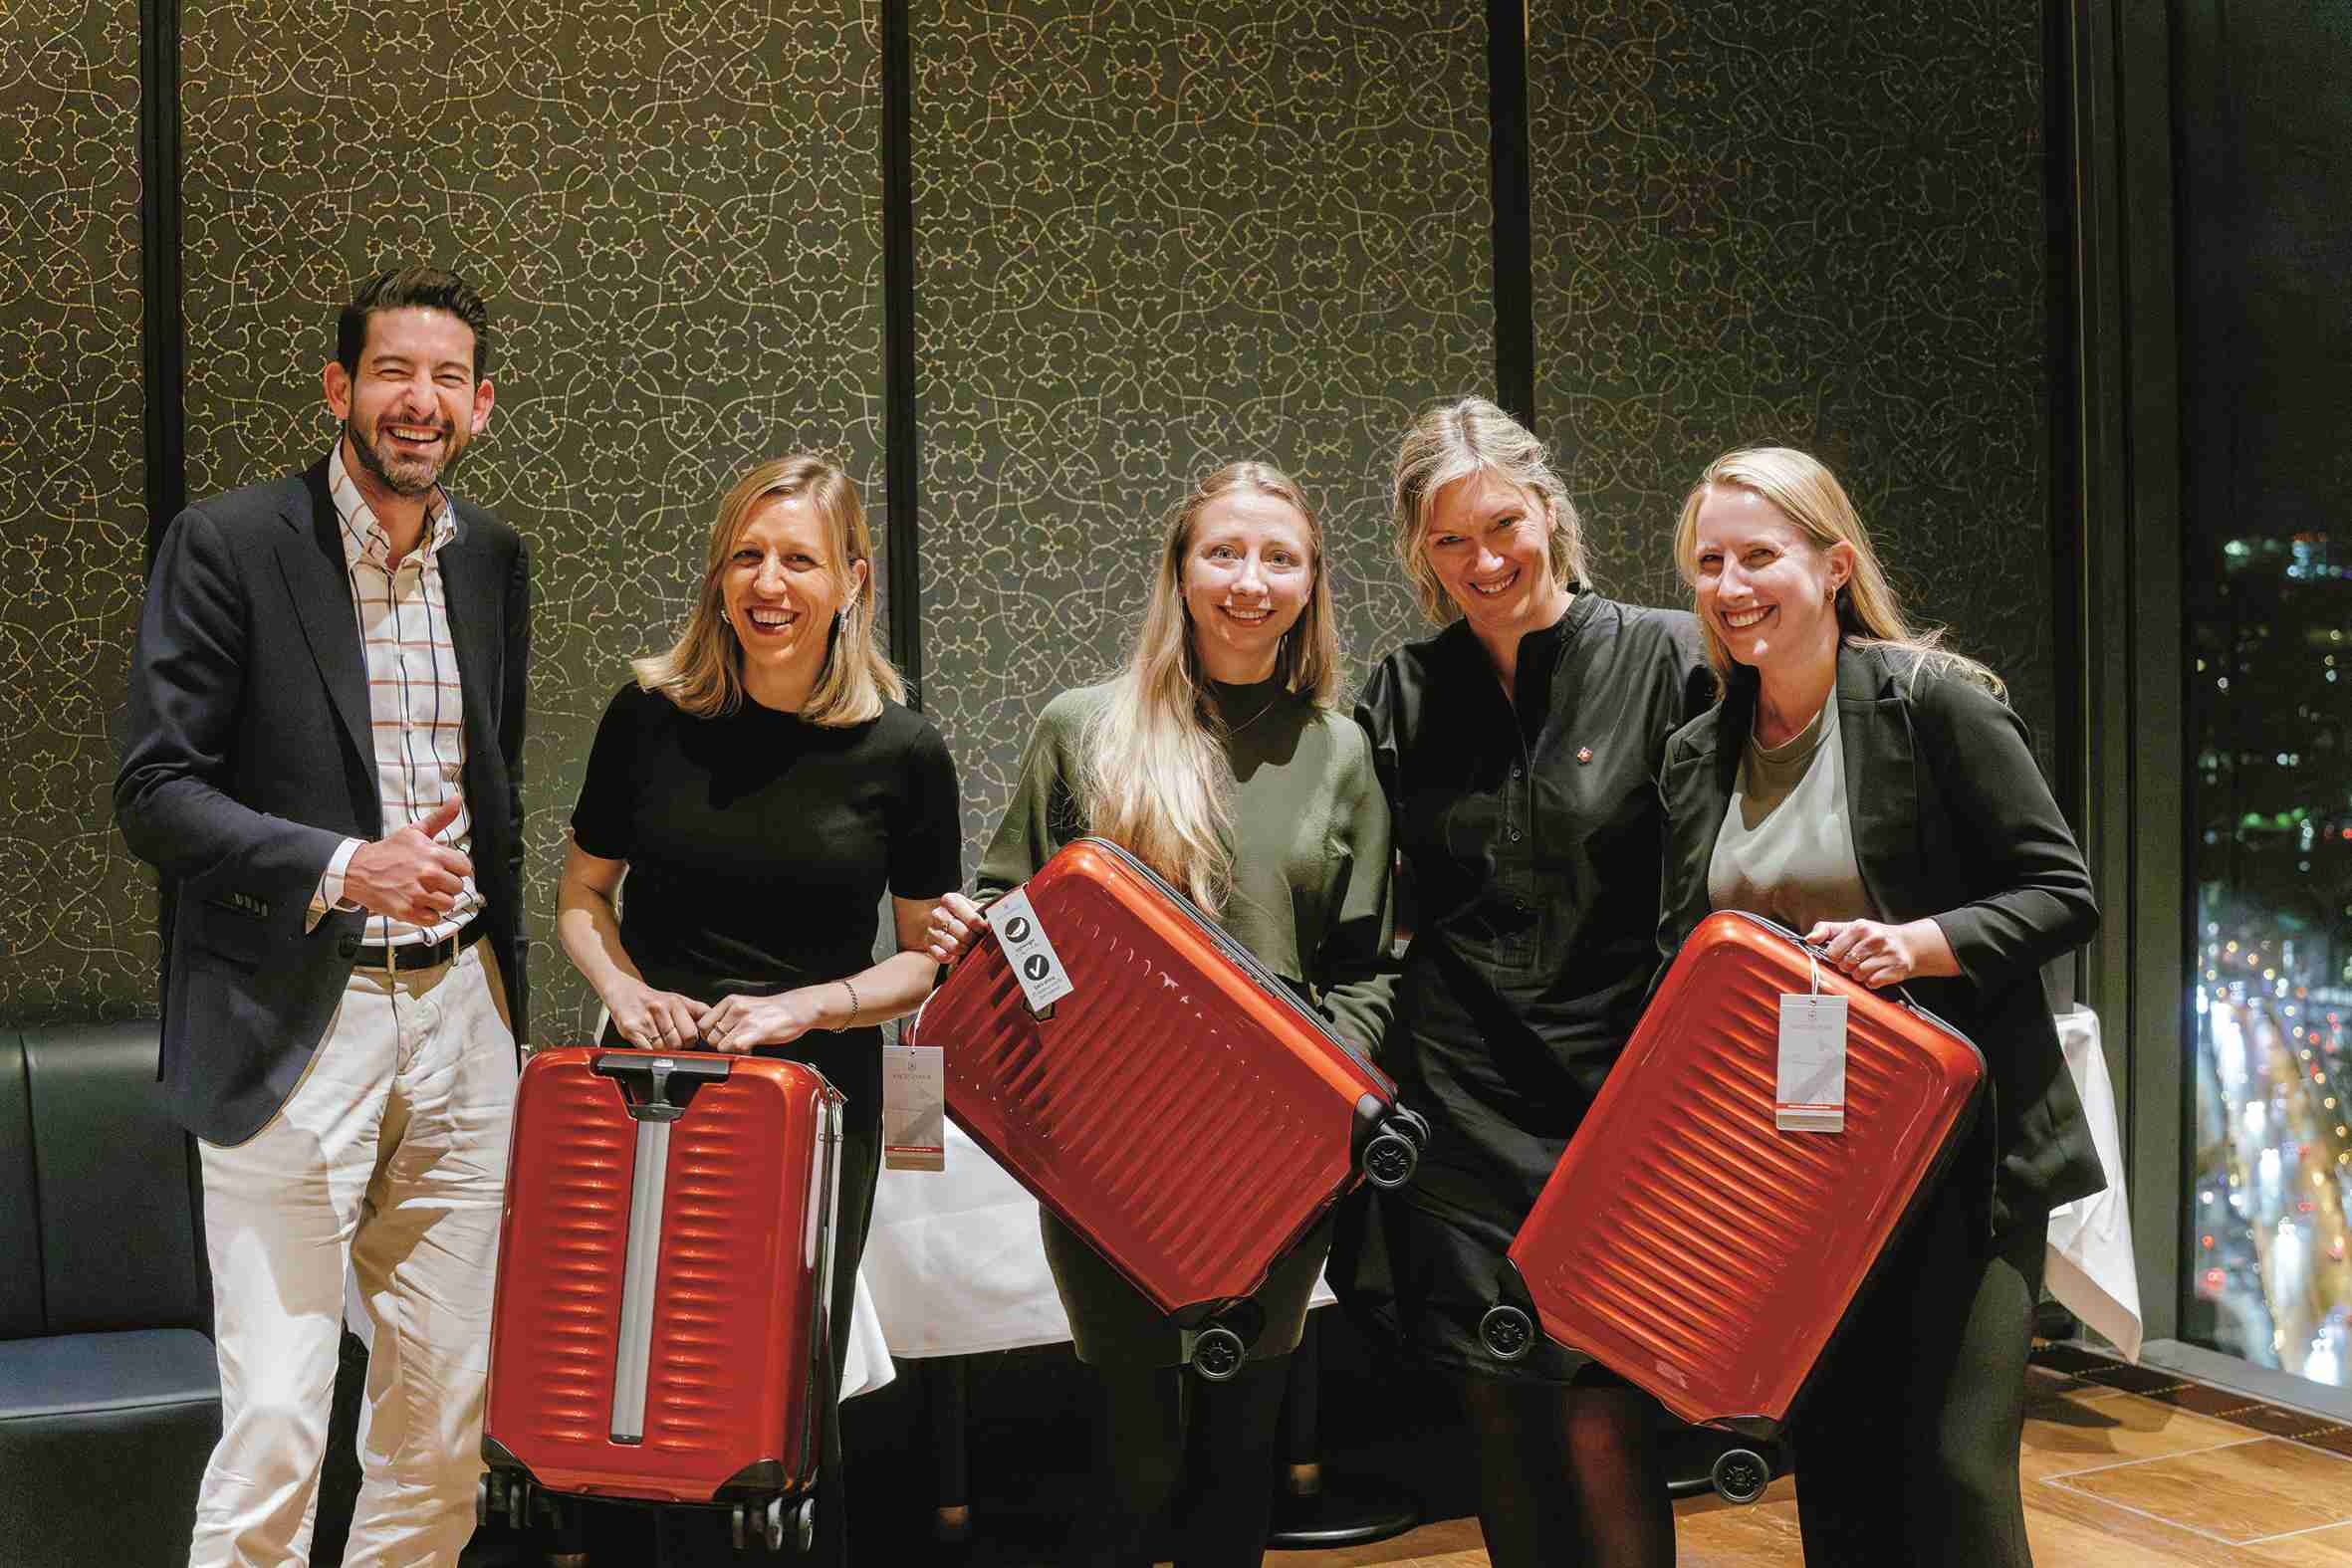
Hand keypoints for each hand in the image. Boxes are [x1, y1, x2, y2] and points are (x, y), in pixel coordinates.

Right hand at [343, 797, 472, 924]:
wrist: (358, 870)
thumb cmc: (389, 851)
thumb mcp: (415, 831)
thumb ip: (440, 818)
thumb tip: (457, 799)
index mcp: (433, 854)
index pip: (465, 868)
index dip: (456, 869)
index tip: (444, 868)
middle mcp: (428, 874)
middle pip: (458, 887)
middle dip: (447, 885)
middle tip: (431, 881)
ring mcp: (418, 894)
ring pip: (448, 904)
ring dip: (439, 901)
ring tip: (425, 893)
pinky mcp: (407, 912)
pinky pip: (433, 919)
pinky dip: (428, 914)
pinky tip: (418, 904)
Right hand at [605, 978, 708, 1050]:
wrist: (625, 992)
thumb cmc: (654, 999)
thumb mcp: (680, 1000)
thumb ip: (699, 1011)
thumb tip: (716, 1024)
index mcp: (675, 1003)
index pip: (691, 1034)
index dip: (690, 1041)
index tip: (686, 1038)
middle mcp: (660, 1010)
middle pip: (677, 1044)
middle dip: (677, 1046)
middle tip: (671, 1040)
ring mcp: (644, 1020)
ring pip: (662, 1049)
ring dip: (663, 1049)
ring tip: (658, 1038)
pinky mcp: (630, 1029)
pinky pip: (646, 1051)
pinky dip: (650, 1051)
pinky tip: (649, 1042)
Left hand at [700, 987, 835, 1053]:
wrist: (798, 1008)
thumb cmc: (773, 1010)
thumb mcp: (745, 1005)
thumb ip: (727, 1016)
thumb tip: (711, 1034)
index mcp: (730, 1001)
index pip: (702, 1023)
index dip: (710, 1034)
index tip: (721, 1037)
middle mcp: (735, 1008)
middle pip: (710, 1036)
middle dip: (720, 1044)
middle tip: (735, 1043)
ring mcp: (746, 1020)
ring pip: (720, 1045)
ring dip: (731, 1050)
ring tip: (745, 1044)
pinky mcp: (756, 1031)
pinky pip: (735, 1047)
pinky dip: (741, 1052)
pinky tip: (751, 1048)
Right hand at [925, 891, 986, 964]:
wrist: (950, 923)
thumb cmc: (965, 916)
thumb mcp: (976, 909)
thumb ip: (985, 914)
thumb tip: (994, 925)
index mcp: (950, 900)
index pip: (972, 918)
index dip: (981, 927)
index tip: (985, 930)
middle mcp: (938, 914)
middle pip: (963, 933)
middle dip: (973, 940)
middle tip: (977, 940)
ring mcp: (931, 930)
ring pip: (953, 946)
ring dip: (964, 949)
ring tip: (968, 946)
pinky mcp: (928, 945)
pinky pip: (942, 956)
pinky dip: (953, 958)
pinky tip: (957, 954)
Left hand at [1802, 918, 1951, 989]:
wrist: (1908, 944)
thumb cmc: (1874, 937)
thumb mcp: (1850, 928)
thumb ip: (1826, 930)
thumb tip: (1809, 938)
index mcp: (1861, 927)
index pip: (1833, 951)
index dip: (1834, 956)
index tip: (1840, 954)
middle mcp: (1876, 939)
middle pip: (1846, 964)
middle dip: (1847, 966)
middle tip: (1856, 960)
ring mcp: (1888, 954)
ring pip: (1859, 975)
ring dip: (1859, 975)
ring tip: (1866, 966)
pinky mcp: (1897, 969)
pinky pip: (1873, 983)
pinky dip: (1871, 981)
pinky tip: (1876, 973)